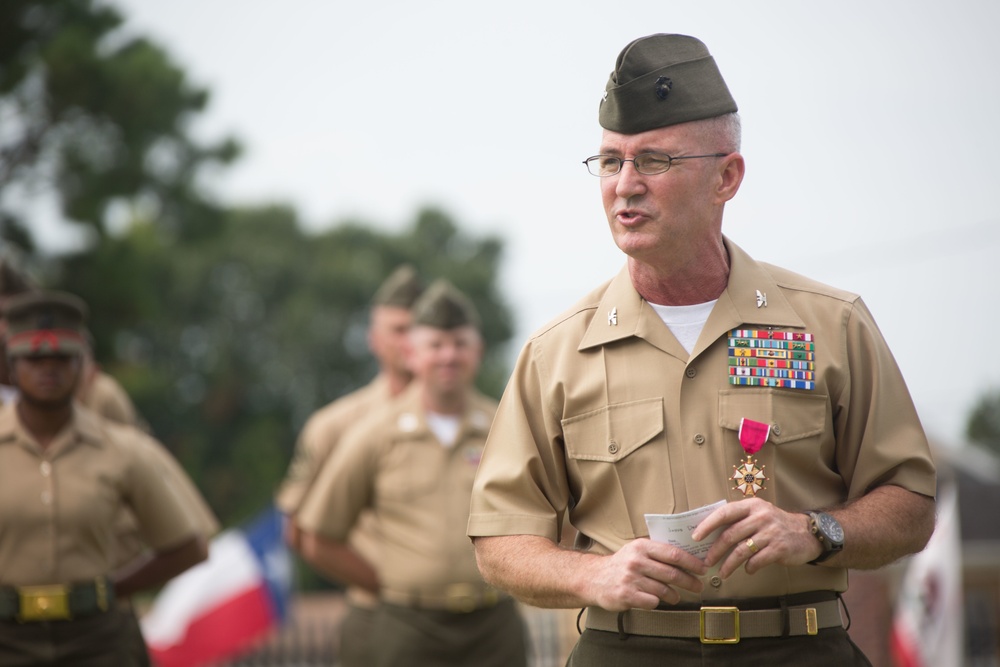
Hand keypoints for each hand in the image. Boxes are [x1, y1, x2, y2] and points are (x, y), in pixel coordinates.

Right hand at [585, 538, 707, 610]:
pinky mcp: (626, 595)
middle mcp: (636, 561)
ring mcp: (631, 579)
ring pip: (663, 590)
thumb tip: (687, 558)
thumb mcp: (636, 550)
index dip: (692, 562)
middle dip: (689, 581)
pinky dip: (657, 602)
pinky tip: (655, 600)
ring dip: (674, 595)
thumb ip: (657, 552)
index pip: (673, 554)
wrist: (594, 578)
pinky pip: (652, 602)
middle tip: (698, 586)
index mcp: (641, 546)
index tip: (703, 568)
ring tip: (676, 596)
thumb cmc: (621, 565)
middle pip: (672, 573)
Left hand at [691, 499, 822, 578]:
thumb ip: (739, 520)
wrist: (807, 533)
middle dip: (715, 551)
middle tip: (706, 562)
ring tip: (722, 573)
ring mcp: (771, 532)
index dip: (707, 525)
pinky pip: (757, 561)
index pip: (724, 513)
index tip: (696, 537)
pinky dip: (749, 567)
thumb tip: (710, 534)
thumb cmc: (775, 524)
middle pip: (730, 535)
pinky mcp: (780, 548)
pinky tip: (747, 570)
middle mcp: (761, 517)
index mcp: (751, 506)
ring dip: (729, 564)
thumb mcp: (758, 514)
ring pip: (741, 550)